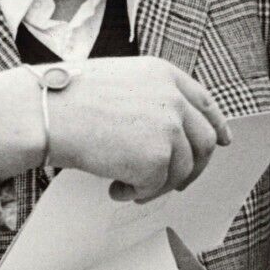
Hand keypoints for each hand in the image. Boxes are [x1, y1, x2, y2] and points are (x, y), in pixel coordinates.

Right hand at [47, 58, 231, 202]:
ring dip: (157, 185)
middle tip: (173, 183)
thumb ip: (150, 100)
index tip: (223, 142)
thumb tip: (168, 133)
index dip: (217, 126)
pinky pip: (157, 186)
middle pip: (204, 142)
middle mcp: (172, 99)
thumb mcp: (119, 82)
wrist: (46, 112)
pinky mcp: (156, 158)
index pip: (204, 104)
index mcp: (163, 75)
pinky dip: (137, 194)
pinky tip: (114, 188)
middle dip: (192, 168)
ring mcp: (168, 128)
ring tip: (125, 185)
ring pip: (183, 170)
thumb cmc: (67, 99)